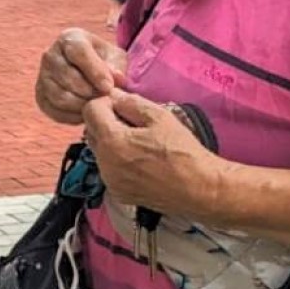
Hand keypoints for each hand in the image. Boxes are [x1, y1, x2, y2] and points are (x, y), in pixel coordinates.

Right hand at [35, 28, 126, 125]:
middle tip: (105, 100)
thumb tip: (116, 78)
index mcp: (70, 38)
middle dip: (90, 92)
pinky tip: (85, 113)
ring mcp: (42, 75)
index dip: (95, 71)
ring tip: (96, 106)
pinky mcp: (39, 94)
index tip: (109, 87)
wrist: (89, 72)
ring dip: (81, 105)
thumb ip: (116, 66)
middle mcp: (50, 54)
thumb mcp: (115, 58)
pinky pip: (53, 109)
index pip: (78, 52)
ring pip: (59, 95)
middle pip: (67, 76)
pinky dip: (71, 116)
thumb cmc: (105, 61)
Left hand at [82, 91, 219, 216]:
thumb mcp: (160, 117)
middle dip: (106, 122)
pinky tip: (141, 162)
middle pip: (91, 131)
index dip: (105, 103)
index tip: (123, 106)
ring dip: (112, 143)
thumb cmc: (182, 151)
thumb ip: (131, 103)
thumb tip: (114, 95)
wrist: (199, 188)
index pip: (90, 110)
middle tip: (134, 124)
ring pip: (99, 151)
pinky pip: (109, 170)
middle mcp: (104, 162)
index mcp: (112, 141)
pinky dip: (118, 162)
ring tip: (140, 144)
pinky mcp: (118, 193)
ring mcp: (110, 180)